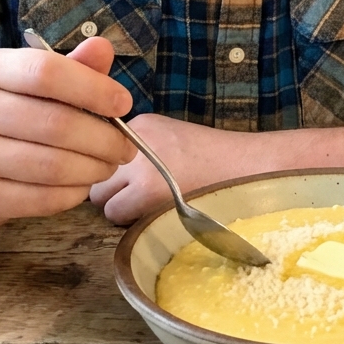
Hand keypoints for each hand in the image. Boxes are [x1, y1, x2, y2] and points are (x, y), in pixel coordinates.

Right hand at [0, 37, 135, 229]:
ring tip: (109, 165)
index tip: (124, 103)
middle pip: (56, 124)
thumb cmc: (8, 111)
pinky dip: (73, 194)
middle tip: (126, 148)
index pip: (46, 72)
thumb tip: (103, 48)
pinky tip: (82, 185)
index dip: (93, 88)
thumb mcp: (34, 81)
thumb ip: (73, 66)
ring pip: (52, 166)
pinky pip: (41, 199)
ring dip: (94, 169)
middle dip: (105, 139)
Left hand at [91, 115, 256, 224]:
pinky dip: (129, 220)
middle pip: (94, 170)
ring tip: (150, 205)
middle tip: (142, 195)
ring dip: (117, 205)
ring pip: (99, 195)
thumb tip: (103, 170)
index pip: (101, 149)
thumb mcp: (172, 140)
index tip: (139, 178)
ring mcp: (138, 165)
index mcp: (142, 123)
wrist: (249, 168)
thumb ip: (140, 149)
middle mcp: (134, 138)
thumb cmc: (214, 161)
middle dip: (111, 187)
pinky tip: (156, 213)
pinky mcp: (145, 191)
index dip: (115, 170)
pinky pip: (114, 213)